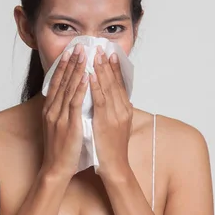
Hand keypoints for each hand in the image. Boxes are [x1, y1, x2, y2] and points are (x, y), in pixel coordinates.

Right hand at [41, 43, 88, 179]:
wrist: (56, 168)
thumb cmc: (61, 150)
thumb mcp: (58, 126)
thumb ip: (62, 112)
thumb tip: (69, 99)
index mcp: (50, 110)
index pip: (56, 83)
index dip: (63, 66)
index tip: (70, 52)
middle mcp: (52, 110)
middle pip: (61, 81)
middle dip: (70, 62)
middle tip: (78, 46)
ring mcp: (59, 116)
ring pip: (68, 88)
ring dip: (76, 70)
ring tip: (83, 54)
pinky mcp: (68, 124)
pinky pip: (75, 102)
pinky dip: (80, 88)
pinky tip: (86, 77)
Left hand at [89, 45, 132, 178]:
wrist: (115, 167)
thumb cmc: (113, 149)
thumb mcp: (119, 127)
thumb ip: (120, 113)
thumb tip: (124, 101)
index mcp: (125, 110)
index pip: (121, 84)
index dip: (115, 69)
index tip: (111, 54)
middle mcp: (123, 109)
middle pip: (116, 82)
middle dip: (108, 64)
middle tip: (102, 47)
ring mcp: (115, 115)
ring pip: (108, 87)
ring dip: (101, 70)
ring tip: (95, 55)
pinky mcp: (105, 121)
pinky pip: (99, 100)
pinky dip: (95, 86)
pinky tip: (89, 75)